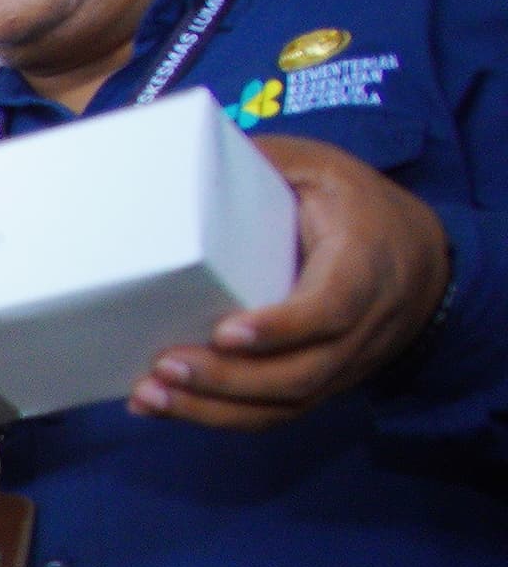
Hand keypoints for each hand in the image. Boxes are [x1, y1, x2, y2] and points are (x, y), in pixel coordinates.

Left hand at [132, 135, 452, 429]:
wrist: (418, 262)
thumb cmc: (356, 208)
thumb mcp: (323, 168)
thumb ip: (268, 160)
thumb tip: (190, 148)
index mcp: (364, 265)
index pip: (332, 309)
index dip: (283, 327)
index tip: (228, 331)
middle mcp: (359, 327)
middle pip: (299, 374)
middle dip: (229, 379)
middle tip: (164, 366)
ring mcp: (339, 364)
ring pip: (282, 404)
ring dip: (211, 408)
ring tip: (149, 395)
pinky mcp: (315, 384)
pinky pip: (270, 414)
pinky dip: (214, 417)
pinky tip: (161, 406)